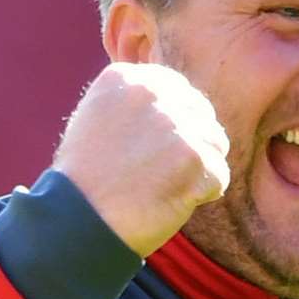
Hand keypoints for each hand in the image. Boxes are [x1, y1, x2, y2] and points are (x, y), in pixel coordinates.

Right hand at [53, 62, 230, 256]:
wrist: (79, 220)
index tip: (153, 150)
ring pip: (215, 144)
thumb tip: (182, 100)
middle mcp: (153, 93)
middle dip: (190, 145)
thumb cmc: (86, 178)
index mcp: (128, 78)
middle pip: (202, 115)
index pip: (180, 91)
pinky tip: (167, 200)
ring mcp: (177, 124)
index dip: (176, 124)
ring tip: (160, 186)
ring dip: (197, 170)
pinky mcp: (195, 158)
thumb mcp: (99, 118)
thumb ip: (138, 101)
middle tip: (157, 173)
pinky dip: (201, 195)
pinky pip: (219, 177)